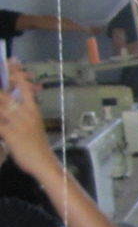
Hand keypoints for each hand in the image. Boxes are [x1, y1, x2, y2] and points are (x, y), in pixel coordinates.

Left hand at [0, 62, 59, 179]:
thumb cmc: (37, 145)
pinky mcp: (10, 135)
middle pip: (5, 94)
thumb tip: (20, 99)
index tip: (9, 64)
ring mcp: (17, 124)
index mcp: (32, 110)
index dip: (14, 74)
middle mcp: (25, 114)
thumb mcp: (34, 124)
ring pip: (0, 106)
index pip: (24, 87)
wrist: (44, 163)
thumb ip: (25, 110)